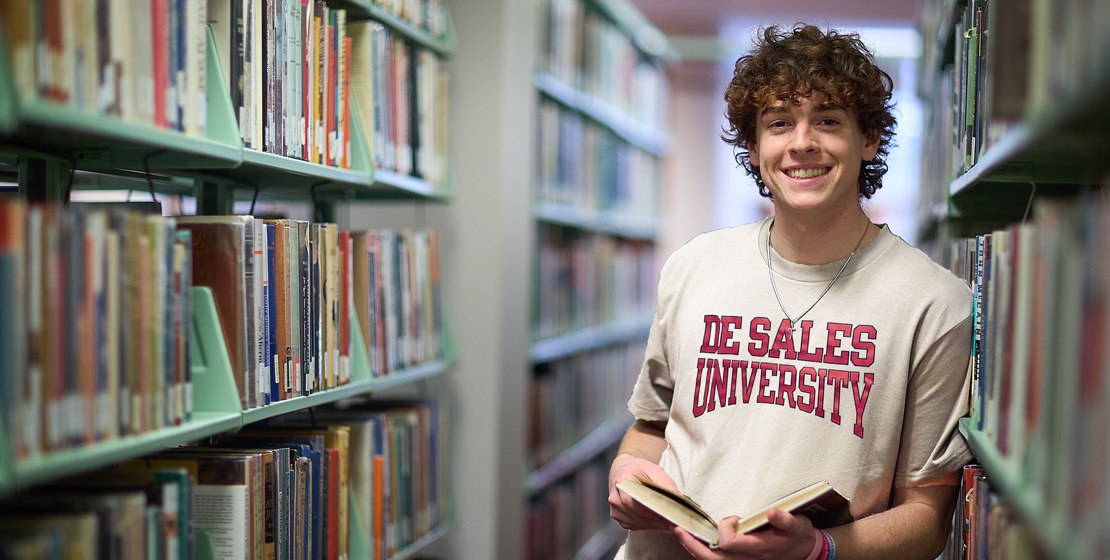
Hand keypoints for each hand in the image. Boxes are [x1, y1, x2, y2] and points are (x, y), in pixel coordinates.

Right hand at [608, 453, 679, 530]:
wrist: (623, 469)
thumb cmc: (639, 470)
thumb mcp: (655, 471)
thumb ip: (667, 484)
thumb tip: (679, 499)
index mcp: (622, 481)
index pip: (633, 501)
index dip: (649, 510)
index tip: (664, 513)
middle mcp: (615, 496)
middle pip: (636, 514)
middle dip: (655, 519)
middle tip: (672, 520)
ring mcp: (615, 508)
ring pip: (636, 522)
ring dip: (653, 524)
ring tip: (667, 521)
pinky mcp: (618, 516)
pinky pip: (634, 525)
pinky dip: (646, 525)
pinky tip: (656, 521)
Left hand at [673, 509, 815, 559]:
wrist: (804, 552)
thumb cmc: (798, 536)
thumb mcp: (797, 525)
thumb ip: (785, 520)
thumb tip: (772, 512)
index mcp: (758, 548)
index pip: (729, 543)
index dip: (725, 528)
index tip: (734, 517)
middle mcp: (747, 559)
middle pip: (712, 558)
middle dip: (693, 544)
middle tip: (678, 529)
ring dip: (694, 549)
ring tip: (681, 535)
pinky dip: (702, 552)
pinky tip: (695, 542)